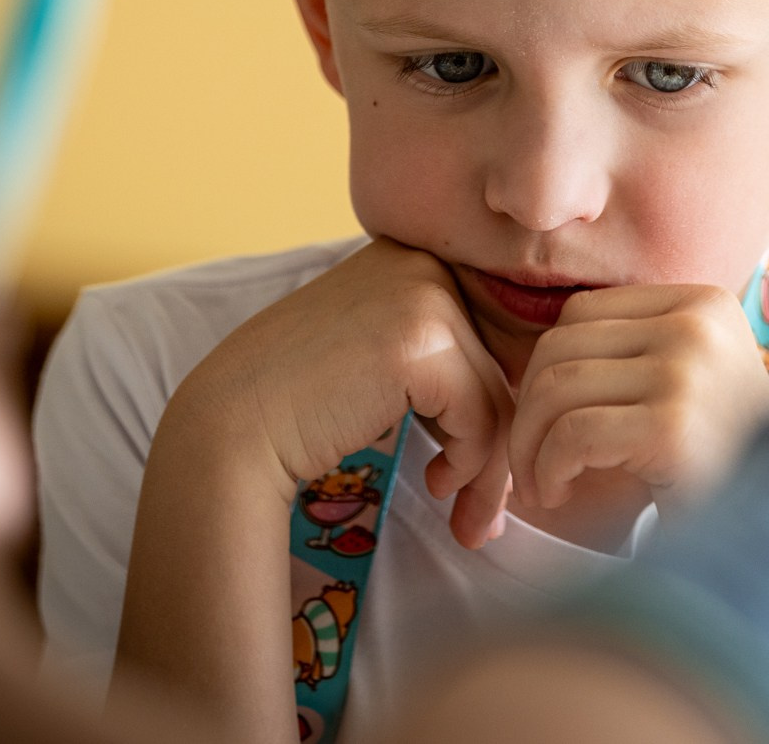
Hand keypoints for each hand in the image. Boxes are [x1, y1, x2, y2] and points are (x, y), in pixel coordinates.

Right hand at [169, 238, 514, 549]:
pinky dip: (470, 463)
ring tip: (463, 512)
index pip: (498, 331)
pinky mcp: (421, 341)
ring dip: (489, 467)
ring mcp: (424, 295)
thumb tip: (537, 392)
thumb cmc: (306, 405)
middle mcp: (425, 262)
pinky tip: (434, 482)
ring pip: (502, 394)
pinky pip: (483, 414)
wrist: (231, 426)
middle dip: (500, 443)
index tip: (483, 459)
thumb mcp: (385, 355)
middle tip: (484, 508)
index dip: (502, 400)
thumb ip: (447, 355)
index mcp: (417, 256)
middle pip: (505, 362)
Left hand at [507, 284, 768, 513]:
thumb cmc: (713, 468)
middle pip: (560, 346)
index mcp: (704, 304)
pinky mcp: (673, 425)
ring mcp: (689, 370)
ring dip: (529, 447)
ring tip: (543, 487)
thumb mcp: (678, 388)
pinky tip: (558, 494)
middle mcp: (699, 323)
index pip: (581, 313)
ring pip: (556, 388)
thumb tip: (531, 358)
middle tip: (529, 469)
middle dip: (525, 412)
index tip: (545, 427)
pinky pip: (572, 434)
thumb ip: (626, 358)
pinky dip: (547, 469)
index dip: (543, 371)